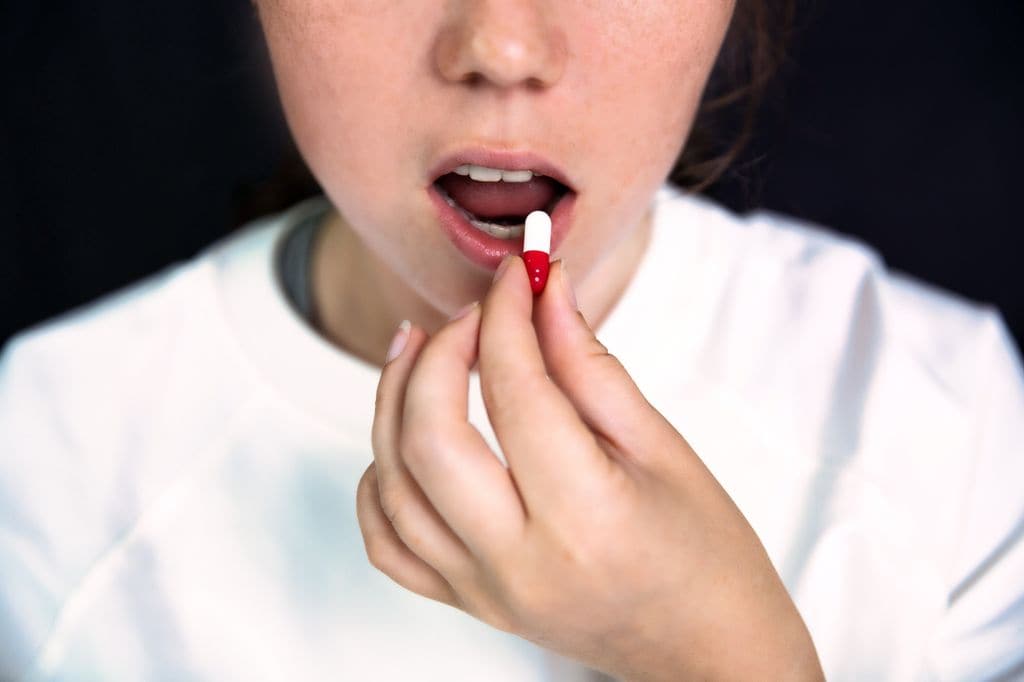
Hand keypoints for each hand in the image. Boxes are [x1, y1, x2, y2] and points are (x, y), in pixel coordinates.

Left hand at [356, 256, 823, 680]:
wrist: (708, 651)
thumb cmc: (706, 555)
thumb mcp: (662, 447)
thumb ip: (589, 366)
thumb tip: (545, 293)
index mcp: (587, 519)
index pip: (517, 391)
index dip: (509, 315)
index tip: (518, 274)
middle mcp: (519, 562)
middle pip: (430, 437)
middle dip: (441, 352)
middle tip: (474, 312)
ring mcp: (483, 590)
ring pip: (392, 483)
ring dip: (393, 400)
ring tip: (420, 348)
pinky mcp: (468, 602)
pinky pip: (388, 541)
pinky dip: (378, 478)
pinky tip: (403, 436)